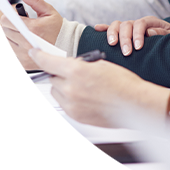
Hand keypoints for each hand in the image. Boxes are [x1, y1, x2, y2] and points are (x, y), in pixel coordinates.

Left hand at [0, 0, 63, 69]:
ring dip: (12, 37)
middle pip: (4, 32)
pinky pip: (11, 53)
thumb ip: (34, 0)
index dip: (8, 17)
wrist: (67, 45)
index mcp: (33, 28)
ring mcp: (25, 55)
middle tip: (21, 24)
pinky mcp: (24, 63)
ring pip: (6, 42)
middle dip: (10, 26)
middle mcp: (27, 44)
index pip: (6, 22)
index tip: (13, 16)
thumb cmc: (57, 26)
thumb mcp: (48, 10)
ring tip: (25, 34)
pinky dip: (16, 47)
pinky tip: (26, 44)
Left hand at [28, 48, 169, 127]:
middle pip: (52, 78)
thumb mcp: (101, 64)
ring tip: (82, 85)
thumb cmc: (124, 84)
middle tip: (72, 72)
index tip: (34, 52)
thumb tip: (70, 67)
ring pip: (56, 92)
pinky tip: (85, 95)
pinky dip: (69, 98)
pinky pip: (64, 104)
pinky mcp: (76, 117)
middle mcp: (71, 89)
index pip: (48, 62)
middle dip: (59, 73)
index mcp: (78, 71)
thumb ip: (81, 65)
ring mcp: (72, 105)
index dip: (39, 55)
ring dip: (63, 86)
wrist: (134, 104)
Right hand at [94, 16, 169, 55]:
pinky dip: (104, 28)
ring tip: (112, 44)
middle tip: (126, 52)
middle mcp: (136, 23)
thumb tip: (149, 33)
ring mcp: (128, 27)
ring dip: (113, 34)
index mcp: (149, 21)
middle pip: (127, 25)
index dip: (138, 35)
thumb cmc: (168, 37)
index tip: (138, 47)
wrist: (166, 37)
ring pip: (117, 25)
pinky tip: (97, 29)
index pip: (140, 24)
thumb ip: (162, 33)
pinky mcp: (122, 32)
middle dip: (125, 39)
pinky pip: (111, 28)